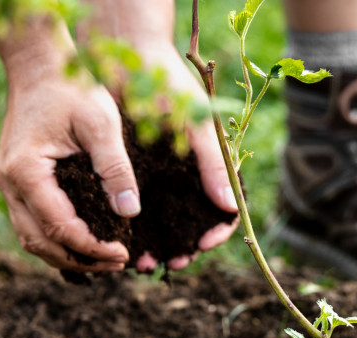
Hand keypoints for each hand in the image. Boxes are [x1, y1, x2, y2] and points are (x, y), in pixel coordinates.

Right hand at [0, 69, 135, 272]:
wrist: (39, 64)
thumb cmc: (72, 87)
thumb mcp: (102, 123)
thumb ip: (115, 168)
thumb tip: (130, 212)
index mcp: (26, 171)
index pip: (60, 228)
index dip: (93, 247)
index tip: (124, 253)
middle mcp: (8, 182)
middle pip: (40, 242)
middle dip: (80, 260)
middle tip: (117, 264)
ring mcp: (6, 182)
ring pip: (31, 237)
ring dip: (66, 255)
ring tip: (104, 260)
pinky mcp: (14, 179)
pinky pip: (31, 222)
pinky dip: (55, 239)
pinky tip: (85, 242)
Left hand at [123, 45, 239, 271]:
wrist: (126, 57)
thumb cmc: (169, 85)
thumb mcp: (195, 124)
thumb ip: (213, 164)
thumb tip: (230, 207)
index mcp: (210, 165)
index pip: (225, 209)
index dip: (217, 230)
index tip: (203, 243)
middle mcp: (187, 175)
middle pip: (193, 223)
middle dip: (186, 246)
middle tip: (174, 261)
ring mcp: (161, 176)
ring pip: (165, 222)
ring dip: (158, 245)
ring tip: (144, 262)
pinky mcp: (134, 173)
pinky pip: (137, 210)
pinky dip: (134, 230)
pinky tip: (125, 243)